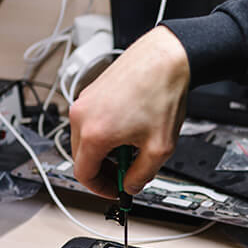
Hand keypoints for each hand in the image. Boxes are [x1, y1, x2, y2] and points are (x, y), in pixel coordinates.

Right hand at [69, 26, 190, 197]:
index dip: (101, 189)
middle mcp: (82, 116)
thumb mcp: (159, 148)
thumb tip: (130, 185)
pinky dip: (106, 132)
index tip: (115, 190)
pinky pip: (91, 122)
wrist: (166, 57)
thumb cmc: (161, 92)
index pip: (83, 175)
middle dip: (104, 170)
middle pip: (82, 158)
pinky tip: (131, 127)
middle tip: (127, 171)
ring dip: (106, 150)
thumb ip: (141, 175)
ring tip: (134, 145)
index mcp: (94, 133)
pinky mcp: (92, 91)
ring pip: (86, 140)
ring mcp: (85, 101)